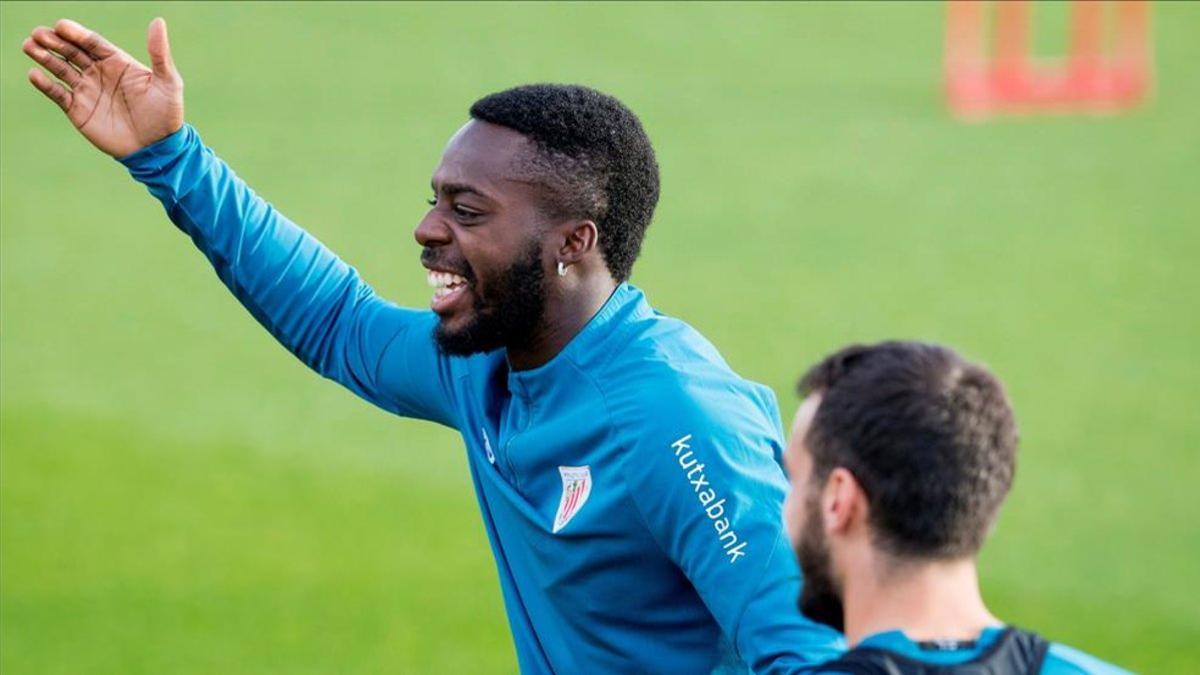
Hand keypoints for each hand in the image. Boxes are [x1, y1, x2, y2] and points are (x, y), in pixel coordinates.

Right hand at [23, 18, 183, 157]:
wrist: (157, 148)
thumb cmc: (166, 114)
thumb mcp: (168, 82)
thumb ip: (159, 53)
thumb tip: (158, 21)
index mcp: (117, 62)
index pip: (93, 43)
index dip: (77, 34)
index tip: (61, 26)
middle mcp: (99, 73)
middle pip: (73, 52)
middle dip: (55, 41)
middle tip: (38, 34)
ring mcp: (87, 90)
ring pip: (61, 69)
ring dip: (45, 57)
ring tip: (29, 46)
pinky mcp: (78, 110)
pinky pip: (58, 94)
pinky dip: (45, 84)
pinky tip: (34, 74)